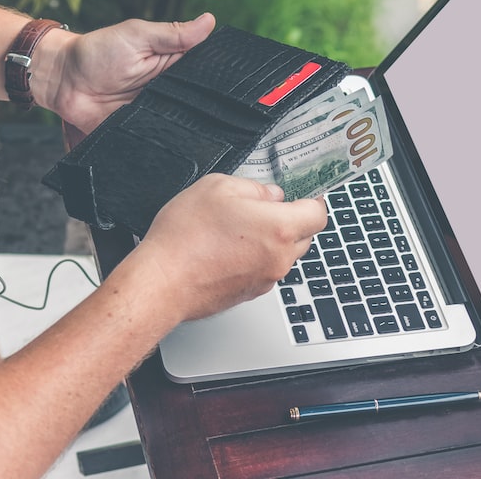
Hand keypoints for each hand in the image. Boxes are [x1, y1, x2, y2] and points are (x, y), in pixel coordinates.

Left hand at [36, 13, 215, 133]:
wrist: (62, 81)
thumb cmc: (96, 51)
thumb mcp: (137, 36)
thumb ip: (172, 34)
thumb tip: (209, 21)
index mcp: (172, 64)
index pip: (204, 71)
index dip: (218, 75)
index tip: (234, 81)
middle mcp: (167, 90)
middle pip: (196, 102)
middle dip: (206, 106)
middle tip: (218, 110)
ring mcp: (154, 113)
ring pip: (181, 124)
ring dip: (186, 125)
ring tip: (196, 127)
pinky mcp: (140, 132)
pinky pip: (158, 141)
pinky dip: (164, 143)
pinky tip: (174, 144)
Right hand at [128, 174, 328, 322]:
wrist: (162, 282)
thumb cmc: (185, 238)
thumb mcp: (217, 187)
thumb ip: (253, 187)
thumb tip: (269, 195)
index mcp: (279, 228)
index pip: (318, 214)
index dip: (312, 200)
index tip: (303, 193)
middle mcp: (279, 258)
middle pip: (304, 236)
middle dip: (291, 219)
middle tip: (263, 207)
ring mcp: (265, 279)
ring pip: (282, 254)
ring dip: (270, 240)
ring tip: (238, 227)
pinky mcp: (249, 293)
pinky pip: (263, 269)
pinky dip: (254, 257)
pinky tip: (226, 247)